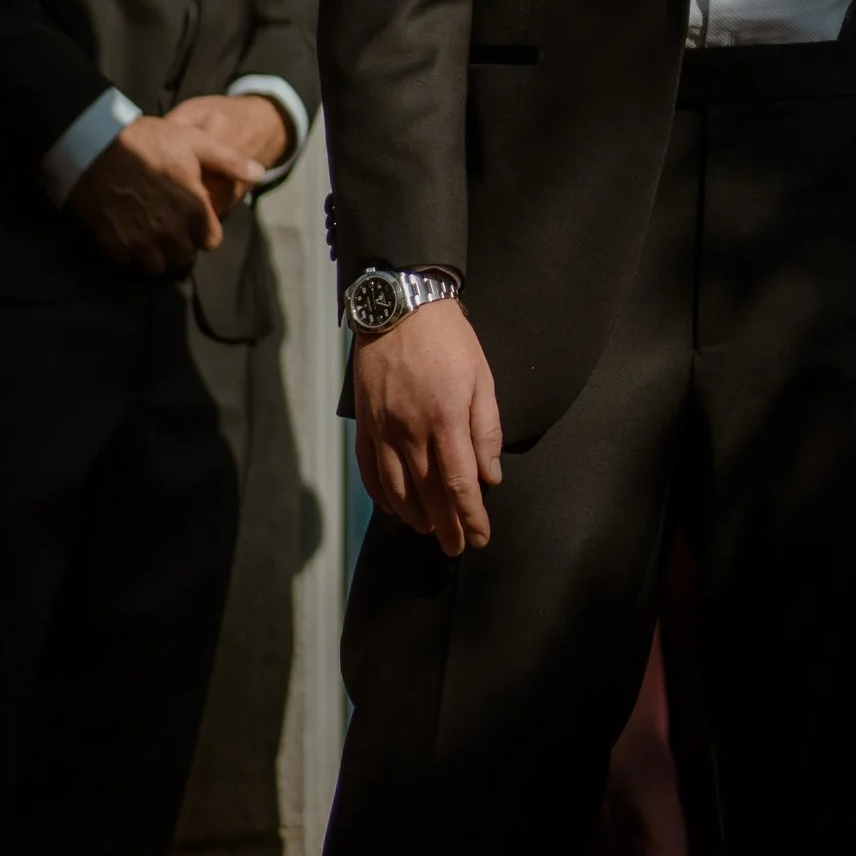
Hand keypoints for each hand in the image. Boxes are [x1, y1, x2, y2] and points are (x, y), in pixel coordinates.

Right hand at [68, 98, 281, 273]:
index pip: (210, 241)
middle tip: (171, 228)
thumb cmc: (149, 141)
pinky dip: (128, 253)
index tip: (194, 221)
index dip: (204, 232)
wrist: (94, 146)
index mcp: (194, 209)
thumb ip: (230, 161)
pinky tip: (126, 234)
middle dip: (181, 246)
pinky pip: (127, 262)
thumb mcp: (195, 141)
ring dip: (156, 255)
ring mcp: (140, 241)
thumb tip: (260, 172)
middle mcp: (170, 232)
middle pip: (183, 258)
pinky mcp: (113, 245)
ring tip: (149, 236)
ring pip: (156, 266)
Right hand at [353, 299, 503, 556]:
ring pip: (398, 489)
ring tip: (430, 532)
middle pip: (429, 495)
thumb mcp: (481, 377)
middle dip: (446, 526)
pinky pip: (370, 471)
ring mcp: (383, 430)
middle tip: (457, 548)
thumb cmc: (449, 340)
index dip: (470, 516)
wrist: (401, 307)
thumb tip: (491, 477)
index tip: (480, 537)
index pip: (460, 484)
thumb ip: (486, 430)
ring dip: (415, 517)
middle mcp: (411, 432)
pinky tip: (394, 509)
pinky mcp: (365, 425)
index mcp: (446, 420)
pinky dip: (382, 496)